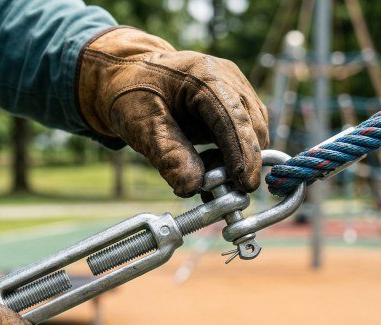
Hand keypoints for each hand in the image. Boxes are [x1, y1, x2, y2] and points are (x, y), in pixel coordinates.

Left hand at [77, 27, 267, 196]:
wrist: (128, 77)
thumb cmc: (131, 94)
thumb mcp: (140, 123)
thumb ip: (167, 154)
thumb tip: (192, 187)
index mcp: (204, 75)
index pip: (232, 116)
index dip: (242, 151)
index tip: (245, 184)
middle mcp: (228, 78)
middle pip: (251, 126)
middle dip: (241, 162)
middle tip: (218, 192)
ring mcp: (235, 89)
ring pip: (253, 134)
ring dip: (237, 162)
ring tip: (207, 179)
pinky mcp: (234, 105)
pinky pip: (244, 135)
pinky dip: (231, 158)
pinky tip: (210, 173)